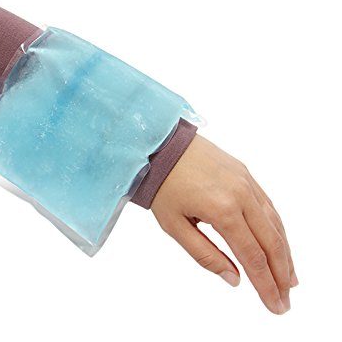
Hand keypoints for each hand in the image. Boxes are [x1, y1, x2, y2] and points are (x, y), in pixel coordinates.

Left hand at [151, 134, 297, 314]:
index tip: (276, 306)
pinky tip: (279, 242)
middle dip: (281, 274)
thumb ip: (205, 254)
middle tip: (286, 299)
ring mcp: (246, 181)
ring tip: (290, 278)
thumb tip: (234, 279)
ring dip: (284, 253)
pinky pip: (268, 205)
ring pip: (275, 223)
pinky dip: (277, 228)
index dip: (266, 284)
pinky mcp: (245, 173)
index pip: (252, 256)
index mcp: (222, 210)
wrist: (160, 145)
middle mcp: (241, 194)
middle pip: (271, 242)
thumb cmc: (162, 185)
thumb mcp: (174, 225)